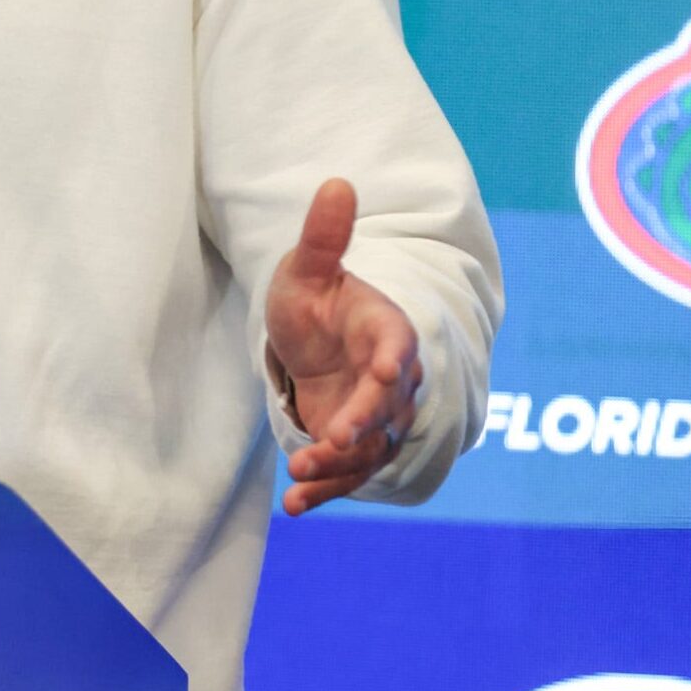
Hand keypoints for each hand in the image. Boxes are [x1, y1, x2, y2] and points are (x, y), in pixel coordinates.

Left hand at [263, 177, 421, 516]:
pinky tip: (293, 508)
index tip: (387, 369)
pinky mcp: (358, 446)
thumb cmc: (314, 301)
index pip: (397, 344)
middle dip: (362, 424)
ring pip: (370, 448)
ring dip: (339, 466)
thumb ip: (323, 236)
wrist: (315, 345)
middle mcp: (392, 378)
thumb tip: (337, 182)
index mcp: (385, 329)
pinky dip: (325, 491)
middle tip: (330, 439)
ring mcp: (378, 417)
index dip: (393, 357)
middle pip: (388, 406)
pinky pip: (349, 473)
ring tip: (300, 476)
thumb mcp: (307, 270)